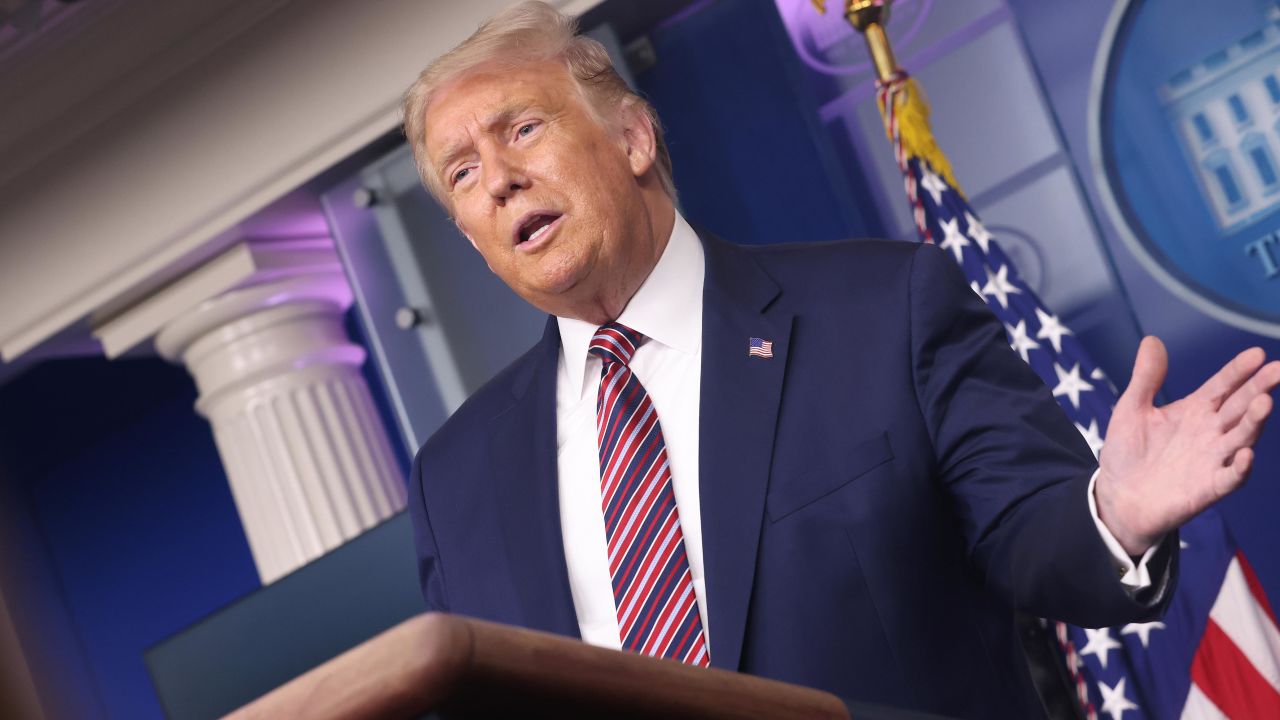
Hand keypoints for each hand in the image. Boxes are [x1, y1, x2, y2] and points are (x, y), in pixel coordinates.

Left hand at [1095, 337, 1279, 554]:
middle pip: (1240, 406)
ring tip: (1265, 402)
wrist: (1118, 497)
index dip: (1238, 371)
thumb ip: (1146, 378)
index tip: (1257, 354)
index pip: (1223, 386)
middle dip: (1260, 388)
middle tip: (1278, 369)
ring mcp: (1213, 459)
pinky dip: (1241, 467)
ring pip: (1242, 437)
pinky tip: (1246, 454)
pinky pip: (1231, 477)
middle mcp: (1211, 432)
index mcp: (1195, 410)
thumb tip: (1151, 339)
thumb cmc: (1127, 452)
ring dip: (1255, 421)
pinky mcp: (1209, 487)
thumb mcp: (1131, 409)